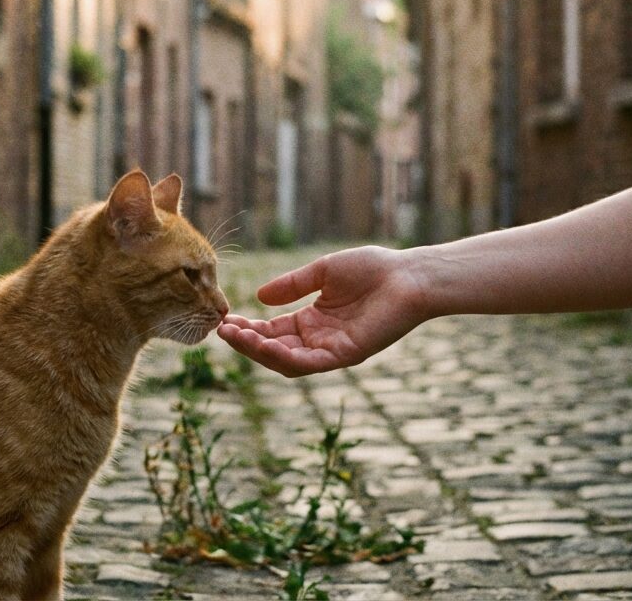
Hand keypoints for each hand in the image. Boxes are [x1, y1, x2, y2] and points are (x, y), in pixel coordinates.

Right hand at [216, 246, 428, 376]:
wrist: (409, 276)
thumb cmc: (374, 269)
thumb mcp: (323, 272)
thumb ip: (292, 285)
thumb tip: (259, 296)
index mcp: (313, 321)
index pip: (273, 331)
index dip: (249, 328)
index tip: (225, 319)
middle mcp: (320, 340)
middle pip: (274, 349)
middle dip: (246, 342)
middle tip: (221, 330)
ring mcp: (332, 350)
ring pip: (287, 361)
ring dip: (259, 352)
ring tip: (235, 337)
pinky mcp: (346, 355)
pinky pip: (309, 363)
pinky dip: (285, 357)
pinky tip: (265, 344)